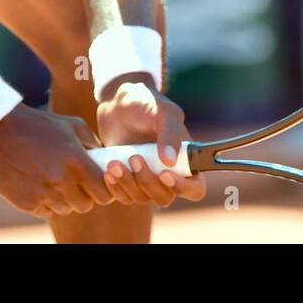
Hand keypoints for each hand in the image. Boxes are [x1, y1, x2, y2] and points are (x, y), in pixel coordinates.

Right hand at [0, 103, 115, 218]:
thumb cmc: (37, 124)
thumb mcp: (70, 125)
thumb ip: (92, 142)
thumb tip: (105, 158)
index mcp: (76, 161)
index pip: (103, 192)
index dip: (103, 190)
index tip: (97, 185)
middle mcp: (61, 180)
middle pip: (85, 205)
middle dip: (84, 196)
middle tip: (76, 184)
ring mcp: (42, 193)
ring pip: (65, 209)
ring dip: (63, 199)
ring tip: (54, 181)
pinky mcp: (26, 202)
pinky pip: (45, 211)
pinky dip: (45, 202)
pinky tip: (38, 184)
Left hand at [95, 81, 206, 206]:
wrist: (117, 104)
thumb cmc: (146, 103)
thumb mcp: (163, 112)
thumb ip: (171, 134)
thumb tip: (170, 162)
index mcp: (186, 161)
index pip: (195, 189)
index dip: (182, 187)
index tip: (165, 173)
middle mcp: (169, 175)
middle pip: (164, 197)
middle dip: (148, 181)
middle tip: (134, 158)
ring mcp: (147, 181)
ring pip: (142, 198)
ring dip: (128, 184)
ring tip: (114, 163)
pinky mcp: (127, 182)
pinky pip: (124, 197)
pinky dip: (116, 188)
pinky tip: (108, 172)